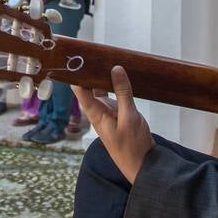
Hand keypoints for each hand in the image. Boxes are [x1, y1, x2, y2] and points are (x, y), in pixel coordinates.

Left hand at [73, 66, 154, 184]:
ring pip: (100, 90)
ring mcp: (107, 112)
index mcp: (95, 113)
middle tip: (95, 51)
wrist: (143, 165)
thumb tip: (116, 69)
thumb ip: (123, 92)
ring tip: (106, 58)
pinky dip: (114, 85)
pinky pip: (112, 95)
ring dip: (103, 77)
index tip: (77, 57)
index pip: (80, 89)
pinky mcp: (117, 113)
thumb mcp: (129, 117)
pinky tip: (119, 74)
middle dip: (90, 71)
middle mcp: (98, 111)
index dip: (75, 74)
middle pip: (88, 87)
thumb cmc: (133, 145)